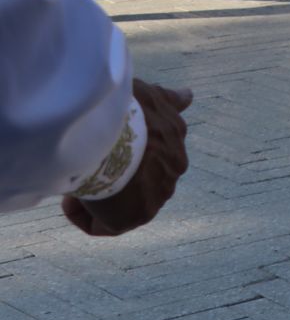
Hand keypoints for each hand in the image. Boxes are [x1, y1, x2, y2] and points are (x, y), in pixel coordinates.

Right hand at [61, 80, 191, 237]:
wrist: (116, 135)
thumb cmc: (129, 112)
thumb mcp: (152, 97)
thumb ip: (170, 100)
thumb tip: (189, 95)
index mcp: (175, 146)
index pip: (154, 155)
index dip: (123, 153)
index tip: (100, 146)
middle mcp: (171, 173)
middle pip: (137, 180)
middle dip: (111, 173)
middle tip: (85, 163)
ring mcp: (156, 197)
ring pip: (120, 202)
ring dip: (97, 193)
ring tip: (76, 180)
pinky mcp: (133, 218)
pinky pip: (105, 225)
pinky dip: (84, 214)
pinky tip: (70, 199)